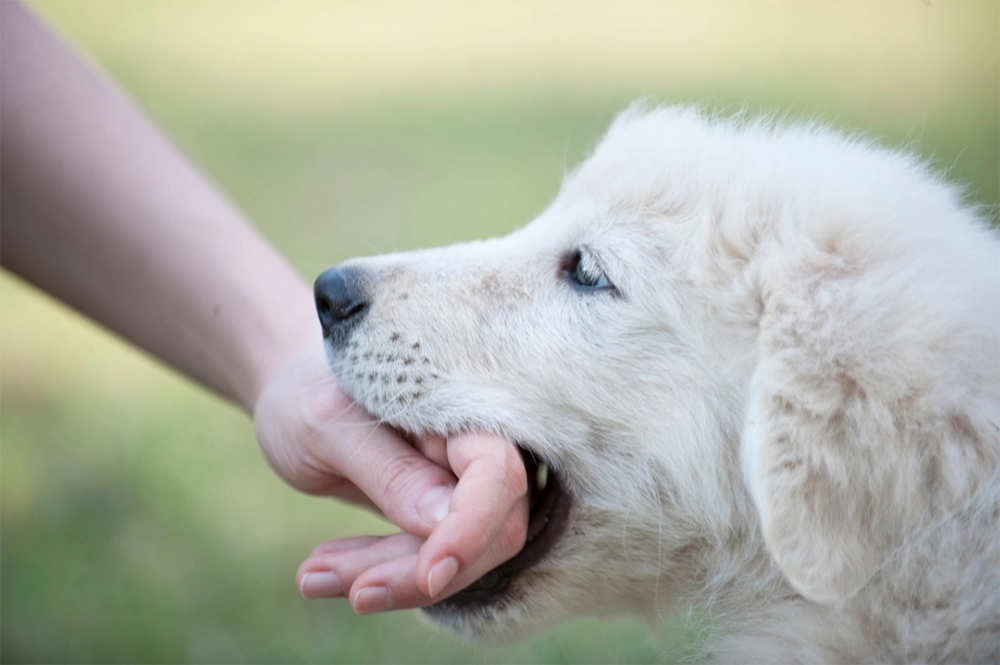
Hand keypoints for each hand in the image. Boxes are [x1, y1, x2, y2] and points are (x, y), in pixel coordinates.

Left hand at [253, 352, 528, 612]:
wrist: (296, 393)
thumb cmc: (308, 393)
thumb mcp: (328, 427)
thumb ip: (391, 472)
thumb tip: (444, 525)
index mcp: (461, 408)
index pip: (497, 474)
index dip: (471, 530)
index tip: (428, 575)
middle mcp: (475, 446)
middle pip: (487, 529)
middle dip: (415, 568)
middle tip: (329, 583)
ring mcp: (462, 482)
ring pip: (457, 555)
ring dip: (387, 576)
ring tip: (309, 576)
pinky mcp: (440, 514)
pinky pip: (426, 557)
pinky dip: (377, 571)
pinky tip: (320, 570)